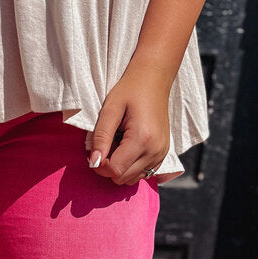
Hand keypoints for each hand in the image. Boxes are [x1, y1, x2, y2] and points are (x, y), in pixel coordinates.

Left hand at [88, 59, 171, 185]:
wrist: (154, 79)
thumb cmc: (130, 90)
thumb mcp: (110, 109)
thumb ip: (101, 137)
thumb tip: (94, 162)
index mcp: (142, 139)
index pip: (115, 170)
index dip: (99, 165)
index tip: (95, 151)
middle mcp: (155, 151)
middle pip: (123, 178)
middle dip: (109, 166)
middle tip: (107, 144)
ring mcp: (161, 154)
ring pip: (132, 179)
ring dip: (120, 167)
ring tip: (119, 144)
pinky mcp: (163, 154)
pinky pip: (143, 173)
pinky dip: (131, 166)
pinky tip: (128, 148)